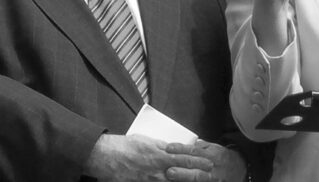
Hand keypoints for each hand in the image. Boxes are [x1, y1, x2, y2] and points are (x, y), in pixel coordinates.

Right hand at [83, 134, 211, 181]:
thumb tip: (172, 149)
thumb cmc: (124, 146)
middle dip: (198, 172)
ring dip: (188, 180)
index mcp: (159, 152)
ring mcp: (153, 179)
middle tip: (211, 173)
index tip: (208, 160)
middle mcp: (159, 167)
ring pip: (176, 181)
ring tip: (200, 180)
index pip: (184, 155)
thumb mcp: (145, 141)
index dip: (197, 159)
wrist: (107, 157)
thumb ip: (160, 147)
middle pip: (184, 171)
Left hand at [165, 140, 246, 181]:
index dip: (180, 149)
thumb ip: (201, 146)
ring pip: (198, 179)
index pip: (193, 151)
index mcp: (211, 154)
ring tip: (171, 177)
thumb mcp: (214, 148)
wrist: (240, 169)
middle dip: (181, 168)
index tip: (168, 148)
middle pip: (195, 167)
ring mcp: (213, 179)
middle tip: (168, 170)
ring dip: (184, 178)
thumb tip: (188, 143)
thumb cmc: (223, 158)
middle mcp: (212, 167)